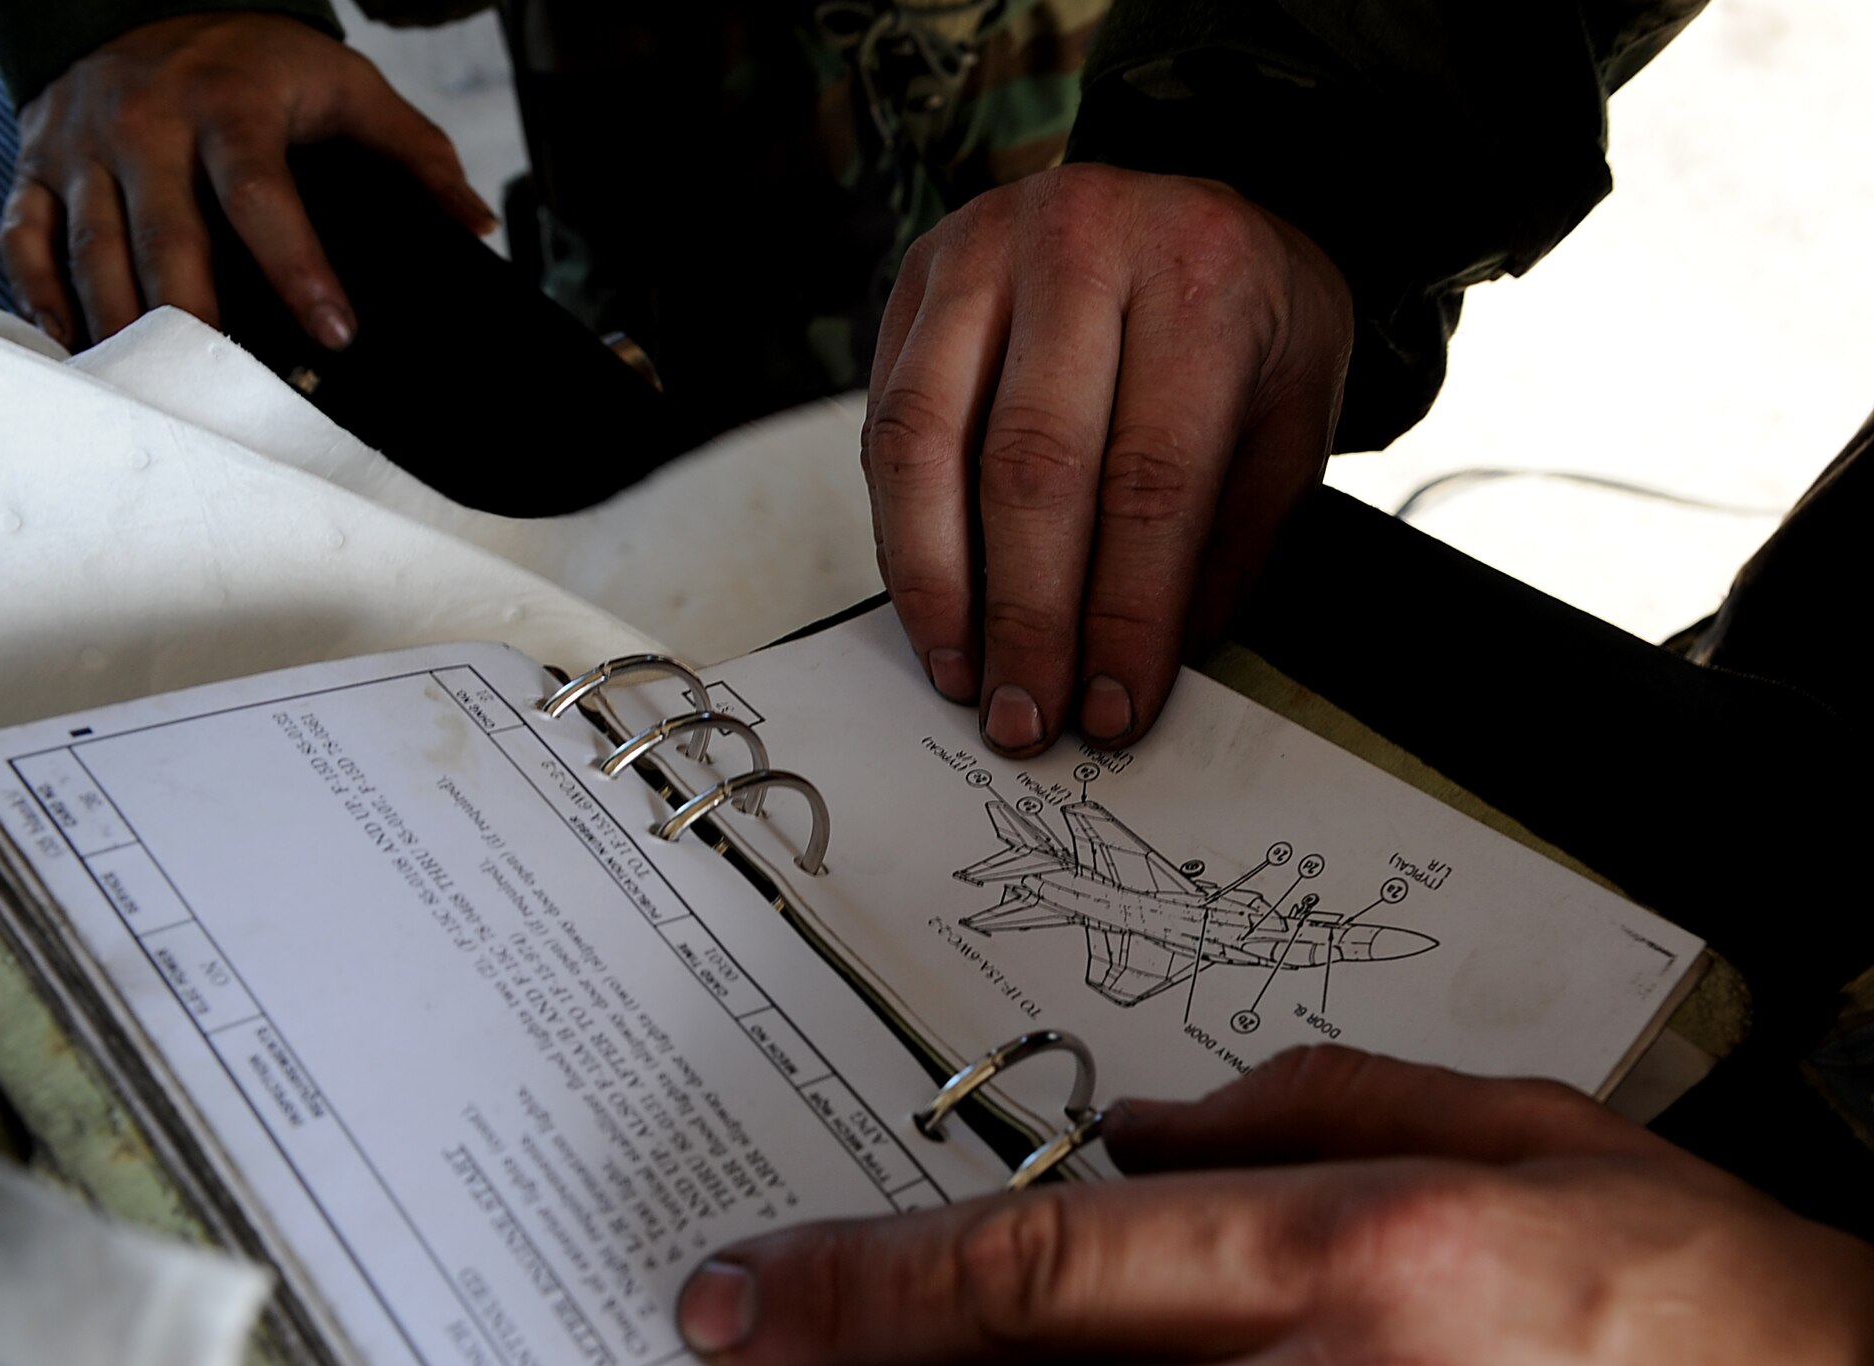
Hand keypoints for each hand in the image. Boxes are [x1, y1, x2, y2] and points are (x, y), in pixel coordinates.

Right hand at [0, 11, 495, 349]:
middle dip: (199, 319)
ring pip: (93, 251)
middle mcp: (143, 125)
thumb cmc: (255, 59)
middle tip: (232, 388)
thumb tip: (474, 224)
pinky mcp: (37, 164)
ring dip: (124, 327)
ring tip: (161, 390)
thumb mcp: (343, 84)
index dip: (296, 268)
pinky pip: (24, 239)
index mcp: (225, 105)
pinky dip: (44, 298)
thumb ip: (412, 152)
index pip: (260, 197)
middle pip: (167, 240)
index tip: (335, 332)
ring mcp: (81, 147)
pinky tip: (82, 346)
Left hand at [676, 1047, 1873, 1362]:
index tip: (742, 1291)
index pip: (1035, 1271)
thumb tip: (1154, 1128)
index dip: (862, 1286)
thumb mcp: (1521, 1133)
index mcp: (1349, 1264)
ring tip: (841, 1351)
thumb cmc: (1705, 1297)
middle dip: (856, 1359)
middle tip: (740, 1338)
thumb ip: (1313, 1106)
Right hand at [863, 163, 1352, 755]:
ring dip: (938, 583)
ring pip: (928, 441)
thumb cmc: (1246, 322)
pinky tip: (931, 602)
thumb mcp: (1285, 425)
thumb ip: (1220, 545)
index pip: (1152, 478)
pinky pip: (888, 421)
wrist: (1196, 197)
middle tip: (1024, 715)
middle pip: (1032, 465)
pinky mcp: (920, 275)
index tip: (1111, 708)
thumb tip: (1137, 672)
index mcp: (1201, 279)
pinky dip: (902, 529)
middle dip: (1025, 616)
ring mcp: (985, 248)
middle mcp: (1084, 243)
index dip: (1125, 612)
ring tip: (960, 674)